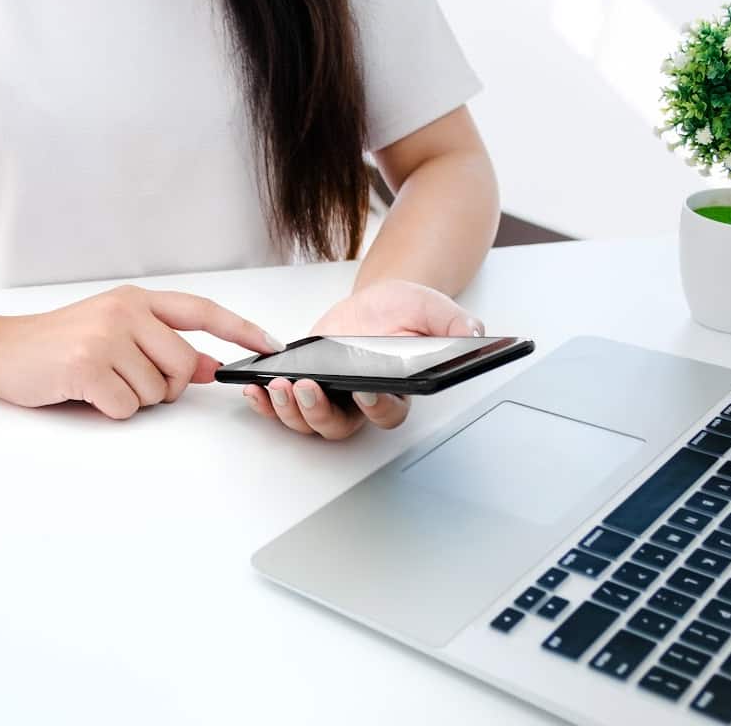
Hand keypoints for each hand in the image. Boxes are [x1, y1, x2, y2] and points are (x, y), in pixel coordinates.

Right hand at [0, 285, 283, 418]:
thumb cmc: (61, 343)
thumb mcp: (118, 335)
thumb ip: (165, 347)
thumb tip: (211, 366)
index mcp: (138, 300)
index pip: (203, 311)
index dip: (240, 330)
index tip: (269, 345)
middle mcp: (126, 311)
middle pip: (184, 364)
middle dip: (166, 386)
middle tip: (130, 381)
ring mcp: (106, 336)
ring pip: (157, 390)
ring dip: (133, 399)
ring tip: (101, 381)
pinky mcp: (87, 365)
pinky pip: (128, 407)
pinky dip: (112, 410)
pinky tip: (87, 393)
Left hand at [243, 279, 483, 438]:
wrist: (379, 303)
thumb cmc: (405, 312)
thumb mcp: (431, 309)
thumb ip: (452, 322)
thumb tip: (475, 333)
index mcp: (395, 391)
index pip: (387, 412)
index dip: (376, 406)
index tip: (364, 390)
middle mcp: (361, 403)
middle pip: (339, 426)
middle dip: (318, 414)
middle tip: (307, 390)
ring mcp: (332, 397)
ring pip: (308, 422)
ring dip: (289, 411)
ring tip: (277, 387)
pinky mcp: (306, 384)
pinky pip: (283, 405)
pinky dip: (266, 403)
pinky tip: (255, 388)